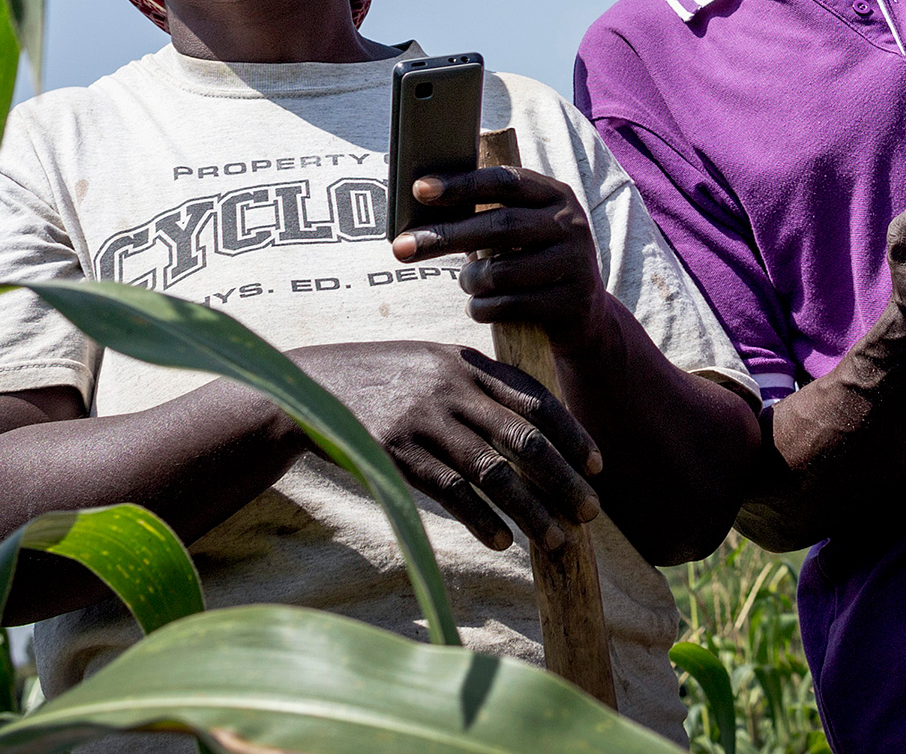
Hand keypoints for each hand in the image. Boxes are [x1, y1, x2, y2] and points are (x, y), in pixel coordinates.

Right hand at [282, 340, 602, 555]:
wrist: (307, 386)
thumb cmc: (379, 378)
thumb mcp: (431, 363)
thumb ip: (477, 384)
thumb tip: (532, 422)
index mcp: (467, 363)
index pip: (536, 399)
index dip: (573, 433)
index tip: (598, 465)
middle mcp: (452, 388)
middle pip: (524, 438)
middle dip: (564, 478)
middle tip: (591, 511)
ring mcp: (424, 420)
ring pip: (493, 471)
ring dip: (531, 510)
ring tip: (556, 540)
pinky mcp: (395, 452)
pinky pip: (450, 491)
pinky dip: (481, 518)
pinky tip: (503, 541)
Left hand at [395, 166, 609, 354]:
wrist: (585, 315)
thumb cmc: (534, 263)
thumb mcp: (522, 231)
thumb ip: (486, 216)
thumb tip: (421, 213)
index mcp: (555, 195)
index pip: (505, 182)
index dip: (462, 185)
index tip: (420, 190)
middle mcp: (570, 225)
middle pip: (499, 226)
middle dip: (445, 236)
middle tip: (401, 247)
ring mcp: (574, 264)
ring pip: (500, 272)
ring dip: (469, 281)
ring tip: (467, 283)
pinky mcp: (571, 303)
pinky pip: (508, 306)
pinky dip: (481, 309)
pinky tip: (479, 307)